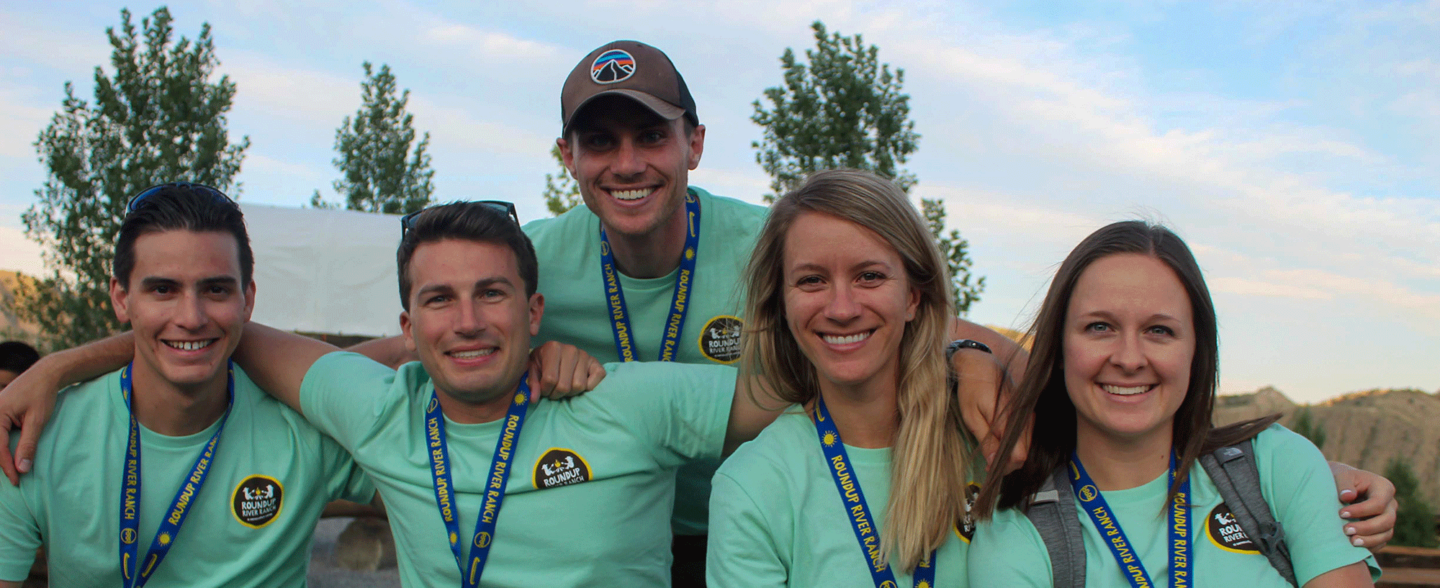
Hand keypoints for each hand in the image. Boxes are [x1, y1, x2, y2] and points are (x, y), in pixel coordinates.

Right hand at [0, 359, 63, 485]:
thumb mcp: (37, 421)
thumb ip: (28, 445)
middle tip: (12, 480)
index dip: (7, 467)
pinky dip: (0, 446)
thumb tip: (22, 469)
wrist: (45, 374)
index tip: (16, 481)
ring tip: (10, 471)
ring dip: (0, 455)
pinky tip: (7, 457)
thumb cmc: (42, 395)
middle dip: (0, 463)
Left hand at [526, 341, 605, 402]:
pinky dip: (588, 387)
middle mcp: (571, 349)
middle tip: (553, 391)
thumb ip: (532, 383)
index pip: (550, 379)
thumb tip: (534, 399)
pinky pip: (595, 381)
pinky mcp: (596, 363)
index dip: (545, 390)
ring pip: (579, 386)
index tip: (544, 390)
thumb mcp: (533, 370)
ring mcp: (585, 355)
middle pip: (564, 386)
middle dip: (557, 394)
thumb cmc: (543, 362)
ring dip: (570, 393)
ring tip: (565, 387)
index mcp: (553, 348)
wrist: (556, 354)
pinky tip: (578, 384)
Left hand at [953, 348, 1028, 473]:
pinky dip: (1015, 442)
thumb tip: (994, 462)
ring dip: (1011, 453)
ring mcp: (1026, 414)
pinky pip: (1025, 434)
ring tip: (992, 454)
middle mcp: (1023, 418)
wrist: (980, 363)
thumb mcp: (971, 416)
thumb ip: (986, 440)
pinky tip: (1000, 443)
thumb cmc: (971, 388)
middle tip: (989, 465)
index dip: (1005, 466)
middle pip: (1024, 452)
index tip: (990, 469)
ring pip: (1026, 444)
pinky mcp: (1025, 411)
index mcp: (1010, 420)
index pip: (1018, 455)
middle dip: (1008, 463)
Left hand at [1330, 461, 1396, 551]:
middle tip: (1346, 531)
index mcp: (1383, 487)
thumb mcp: (1341, 475)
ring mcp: (1388, 518)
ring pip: (1387, 534)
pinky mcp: (1383, 530)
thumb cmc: (1341, 479)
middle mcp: (1390, 504)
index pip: (1378, 503)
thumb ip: (1344, 484)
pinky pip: (1382, 542)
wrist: (1341, 486)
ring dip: (1369, 540)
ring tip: (1351, 542)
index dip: (1361, 511)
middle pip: (1387, 520)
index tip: (1341, 514)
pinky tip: (1355, 548)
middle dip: (1367, 528)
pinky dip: (1370, 546)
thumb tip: (1347, 497)